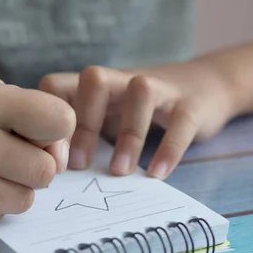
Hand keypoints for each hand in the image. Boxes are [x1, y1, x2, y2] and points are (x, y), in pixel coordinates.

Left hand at [39, 60, 239, 178]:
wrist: (205, 86)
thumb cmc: (140, 110)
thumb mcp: (106, 114)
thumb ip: (79, 134)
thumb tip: (47, 174)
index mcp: (95, 85)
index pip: (57, 85)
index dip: (47, 120)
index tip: (52, 161)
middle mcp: (123, 79)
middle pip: (93, 78)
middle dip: (82, 123)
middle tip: (79, 166)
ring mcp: (160, 87)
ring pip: (141, 91)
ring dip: (127, 135)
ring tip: (119, 172)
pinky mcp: (190, 104)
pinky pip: (181, 122)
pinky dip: (169, 149)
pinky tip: (157, 174)